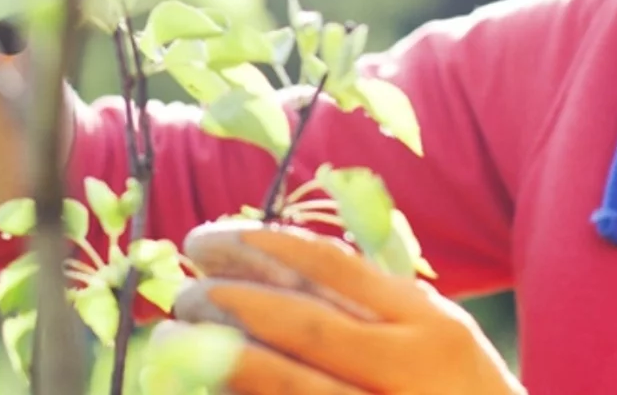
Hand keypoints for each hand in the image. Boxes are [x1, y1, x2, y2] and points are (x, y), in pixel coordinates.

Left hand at [170, 221, 523, 394]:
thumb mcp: (441, 339)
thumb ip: (379, 305)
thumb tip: (277, 265)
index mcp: (431, 326)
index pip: (336, 269)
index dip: (263, 246)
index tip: (213, 237)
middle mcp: (412, 372)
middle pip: (307, 326)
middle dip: (234, 302)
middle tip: (185, 289)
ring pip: (293, 386)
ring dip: (226, 359)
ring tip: (175, 338)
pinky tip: (211, 389)